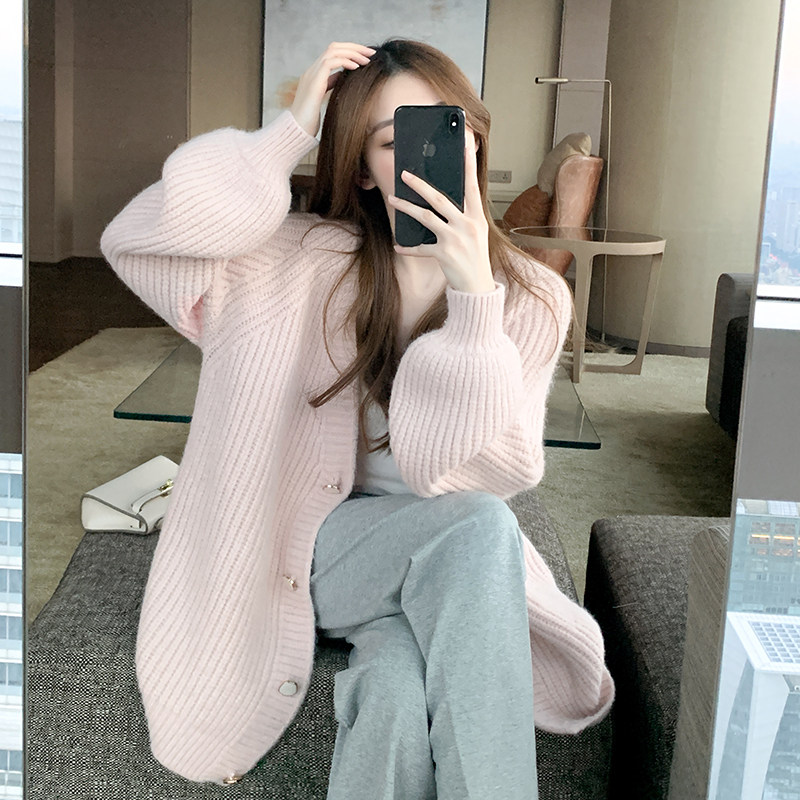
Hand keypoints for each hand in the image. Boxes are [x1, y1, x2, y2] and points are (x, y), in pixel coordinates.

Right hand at [290, 42, 375, 136]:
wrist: (297, 129)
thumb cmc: (310, 120)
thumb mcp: (324, 99)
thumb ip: (331, 85)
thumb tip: (342, 76)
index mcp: (315, 74)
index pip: (333, 53)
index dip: (350, 51)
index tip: (366, 57)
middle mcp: (312, 70)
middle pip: (334, 47)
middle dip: (354, 47)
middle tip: (371, 53)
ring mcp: (311, 74)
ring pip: (333, 51)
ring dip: (352, 53)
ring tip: (367, 60)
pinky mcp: (314, 81)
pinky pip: (331, 62)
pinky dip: (345, 61)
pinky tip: (356, 67)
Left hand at [387, 130, 494, 293]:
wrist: (477, 286)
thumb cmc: (475, 257)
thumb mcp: (476, 232)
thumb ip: (464, 215)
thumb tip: (444, 199)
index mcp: (476, 217)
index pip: (471, 186)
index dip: (468, 166)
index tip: (465, 145)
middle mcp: (466, 225)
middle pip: (439, 199)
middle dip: (420, 185)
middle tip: (405, 174)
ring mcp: (454, 239)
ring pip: (426, 218)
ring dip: (406, 208)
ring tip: (392, 199)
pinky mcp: (443, 254)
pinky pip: (420, 248)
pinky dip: (408, 247)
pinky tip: (397, 246)